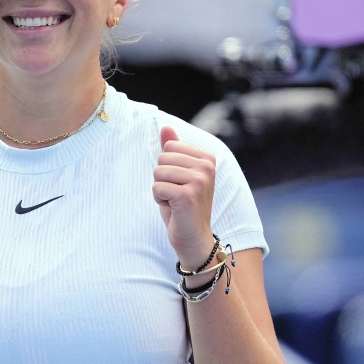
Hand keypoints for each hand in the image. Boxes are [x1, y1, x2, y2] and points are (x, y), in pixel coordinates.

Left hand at [151, 126, 216, 267]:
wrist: (193, 237)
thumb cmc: (183, 205)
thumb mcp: (177, 174)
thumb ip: (173, 149)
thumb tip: (165, 126)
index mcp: (207, 158)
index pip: (169, 146)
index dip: (167, 166)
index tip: (180, 183)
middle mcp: (207, 166)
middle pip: (162, 158)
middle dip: (162, 178)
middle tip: (176, 194)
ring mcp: (199, 180)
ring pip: (158, 172)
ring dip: (160, 189)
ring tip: (175, 201)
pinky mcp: (188, 195)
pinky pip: (156, 187)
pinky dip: (159, 200)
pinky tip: (174, 209)